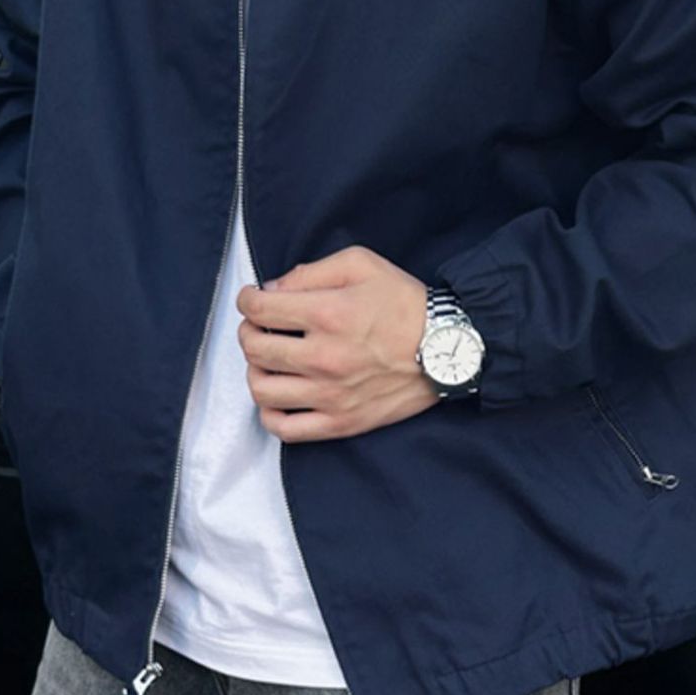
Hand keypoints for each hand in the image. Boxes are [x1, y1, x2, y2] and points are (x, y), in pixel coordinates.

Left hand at [236, 245, 437, 442]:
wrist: (448, 350)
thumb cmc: (407, 305)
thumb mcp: (362, 265)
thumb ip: (312, 271)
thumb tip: (273, 289)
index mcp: (328, 314)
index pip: (260, 309)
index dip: (247, 300)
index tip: (253, 300)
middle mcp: (324, 357)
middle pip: (255, 349)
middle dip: (249, 332)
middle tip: (260, 327)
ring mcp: (331, 395)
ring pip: (262, 390)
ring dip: (256, 372)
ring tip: (269, 363)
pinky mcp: (341, 422)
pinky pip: (286, 429)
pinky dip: (271, 415)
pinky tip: (279, 398)